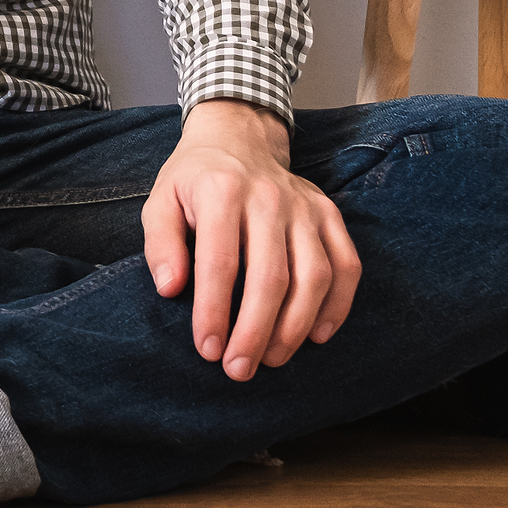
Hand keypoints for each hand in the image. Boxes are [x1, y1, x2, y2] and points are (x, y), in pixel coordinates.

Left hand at [142, 99, 360, 380]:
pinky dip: (338, 305)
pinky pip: (347, 265)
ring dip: (296, 326)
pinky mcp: (329, 215)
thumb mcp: (161, 201)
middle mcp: (269, 197)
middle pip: (271, 276)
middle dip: (256, 331)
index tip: (208, 349)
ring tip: (274, 359)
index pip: (220, 262)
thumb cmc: (195, 181)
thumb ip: (160, 243)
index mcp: (221, 192)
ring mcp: (305, 207)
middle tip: (240, 369)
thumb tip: (170, 289)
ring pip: (314, 275)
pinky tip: (317, 335)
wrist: (238, 138)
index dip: (215, 311)